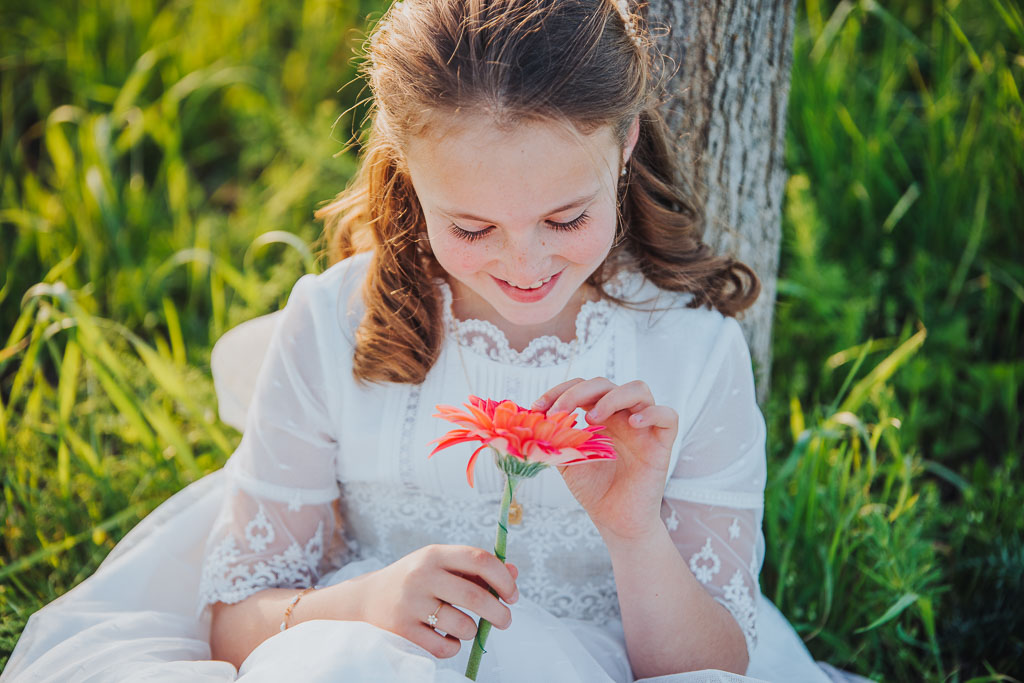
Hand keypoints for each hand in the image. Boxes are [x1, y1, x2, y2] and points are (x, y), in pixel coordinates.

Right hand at [341, 544, 517, 658]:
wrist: (367, 598)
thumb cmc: (416, 580)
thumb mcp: (441, 565)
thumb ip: (475, 569)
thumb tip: (514, 573)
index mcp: (435, 554)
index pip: (479, 559)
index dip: (503, 579)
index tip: (512, 595)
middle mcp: (422, 575)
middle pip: (474, 596)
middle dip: (498, 612)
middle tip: (505, 620)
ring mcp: (410, 603)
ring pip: (462, 625)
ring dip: (473, 631)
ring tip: (467, 628)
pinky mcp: (402, 629)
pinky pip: (443, 647)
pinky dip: (454, 647)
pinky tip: (449, 638)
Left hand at [533, 378, 677, 542]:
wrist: (615, 520)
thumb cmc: (594, 490)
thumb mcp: (566, 461)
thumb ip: (554, 440)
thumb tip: (533, 423)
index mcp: (600, 416)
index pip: (582, 387)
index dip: (560, 391)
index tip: (538, 408)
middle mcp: (622, 416)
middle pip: (606, 383)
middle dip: (577, 392)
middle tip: (559, 411)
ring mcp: (643, 427)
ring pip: (638, 390)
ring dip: (612, 397)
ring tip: (593, 418)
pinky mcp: (662, 443)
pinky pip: (668, 416)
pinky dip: (652, 413)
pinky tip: (633, 423)